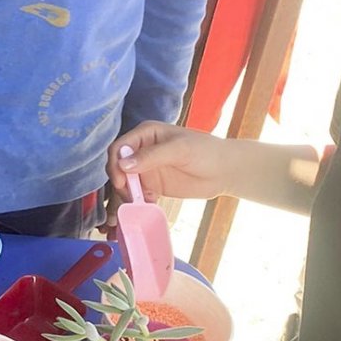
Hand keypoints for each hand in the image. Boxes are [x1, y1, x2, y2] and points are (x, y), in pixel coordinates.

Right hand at [106, 122, 234, 208]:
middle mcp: (141, 150)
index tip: (120, 182)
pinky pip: (137, 194)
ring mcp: (146, 169)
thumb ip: (151, 156)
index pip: (120, 147)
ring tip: (137, 204)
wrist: (225, 171)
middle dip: (119, 181)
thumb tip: (122, 164)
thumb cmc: (206, 151)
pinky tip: (147, 206)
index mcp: (145, 134)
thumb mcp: (179, 149)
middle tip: (129, 196)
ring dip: (125, 194)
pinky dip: (137, 201)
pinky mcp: (153, 185)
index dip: (115, 164)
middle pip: (118, 166)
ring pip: (125, 182)